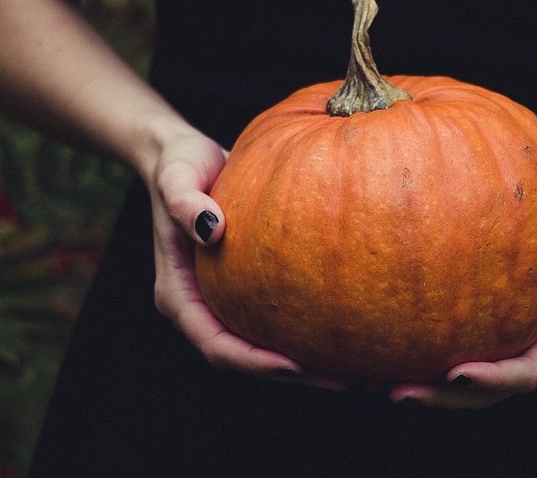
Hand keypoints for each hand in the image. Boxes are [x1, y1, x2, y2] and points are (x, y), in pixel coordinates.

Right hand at [147, 132, 346, 390]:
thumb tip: (212, 229)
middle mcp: (202, 307)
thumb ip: (185, 202)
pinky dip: (310, 329)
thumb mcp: (176, 177)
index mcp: (178, 296)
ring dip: (309, 362)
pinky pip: (279, 318)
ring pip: (266, 345)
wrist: (184, 156)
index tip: (294, 365)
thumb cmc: (178, 164)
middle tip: (347, 381)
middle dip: (294, 375)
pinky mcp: (247, 288)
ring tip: (360, 368)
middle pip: (246, 358)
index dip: (253, 362)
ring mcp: (225, 300)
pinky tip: (352, 327)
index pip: (215, 345)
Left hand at [388, 190, 536, 408]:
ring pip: (464, 384)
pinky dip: (417, 356)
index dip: (496, 381)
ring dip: (424, 388)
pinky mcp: (485, 334)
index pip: (530, 371)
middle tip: (398, 392)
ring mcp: (509, 347)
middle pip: (489, 393)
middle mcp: (535, 350)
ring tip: (374, 383)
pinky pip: (449, 351)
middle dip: (445, 398)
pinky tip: (375, 350)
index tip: (458, 374)